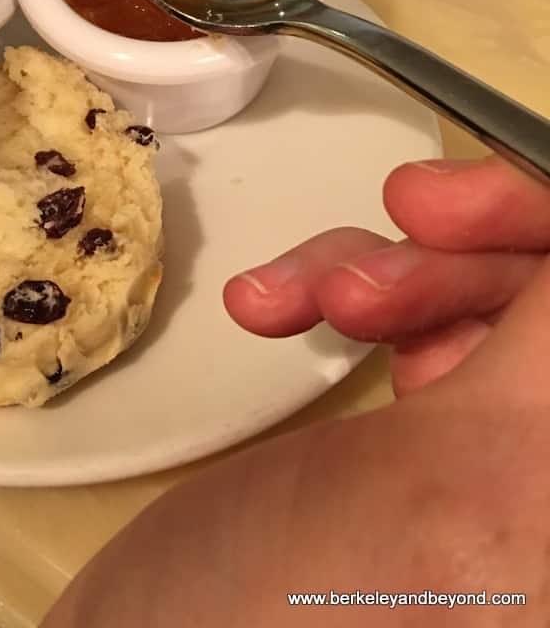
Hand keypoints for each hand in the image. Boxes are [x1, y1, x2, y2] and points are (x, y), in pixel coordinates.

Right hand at [44, 161, 549, 624]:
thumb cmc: (280, 615)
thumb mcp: (465, 494)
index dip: (536, 234)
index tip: (436, 210)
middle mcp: (546, 487)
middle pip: (549, 305)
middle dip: (455, 258)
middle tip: (366, 256)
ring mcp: (499, 468)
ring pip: (485, 303)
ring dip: (381, 274)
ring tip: (292, 297)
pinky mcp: (428, 445)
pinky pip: (423, 330)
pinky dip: (340, 296)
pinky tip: (274, 309)